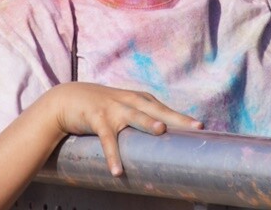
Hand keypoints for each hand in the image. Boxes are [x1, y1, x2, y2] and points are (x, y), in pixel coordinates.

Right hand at [40, 83, 202, 175]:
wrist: (68, 98)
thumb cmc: (103, 107)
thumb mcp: (124, 108)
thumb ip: (142, 119)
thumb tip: (164, 140)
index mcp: (138, 99)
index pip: (164, 108)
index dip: (182, 117)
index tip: (201, 127)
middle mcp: (129, 101)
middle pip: (156, 109)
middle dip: (175, 117)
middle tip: (195, 126)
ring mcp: (113, 108)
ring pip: (133, 116)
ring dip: (147, 122)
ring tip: (161, 131)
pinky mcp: (96, 118)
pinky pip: (106, 139)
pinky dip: (112, 154)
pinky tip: (117, 171)